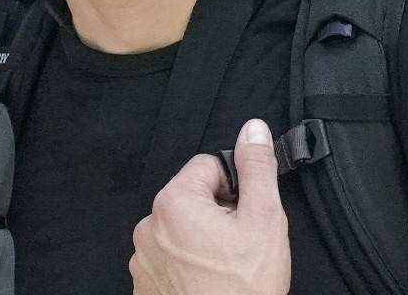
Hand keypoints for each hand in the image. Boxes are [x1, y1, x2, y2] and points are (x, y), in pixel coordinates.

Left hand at [130, 119, 290, 294]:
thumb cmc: (244, 287)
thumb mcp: (264, 220)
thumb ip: (257, 168)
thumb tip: (252, 129)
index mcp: (173, 202)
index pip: (207, 166)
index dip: (234, 188)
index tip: (245, 213)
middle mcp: (148, 226)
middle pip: (191, 198)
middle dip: (217, 214)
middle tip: (240, 244)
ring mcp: (142, 258)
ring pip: (179, 230)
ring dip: (201, 240)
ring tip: (225, 268)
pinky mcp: (144, 284)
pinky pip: (167, 259)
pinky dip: (187, 265)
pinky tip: (208, 282)